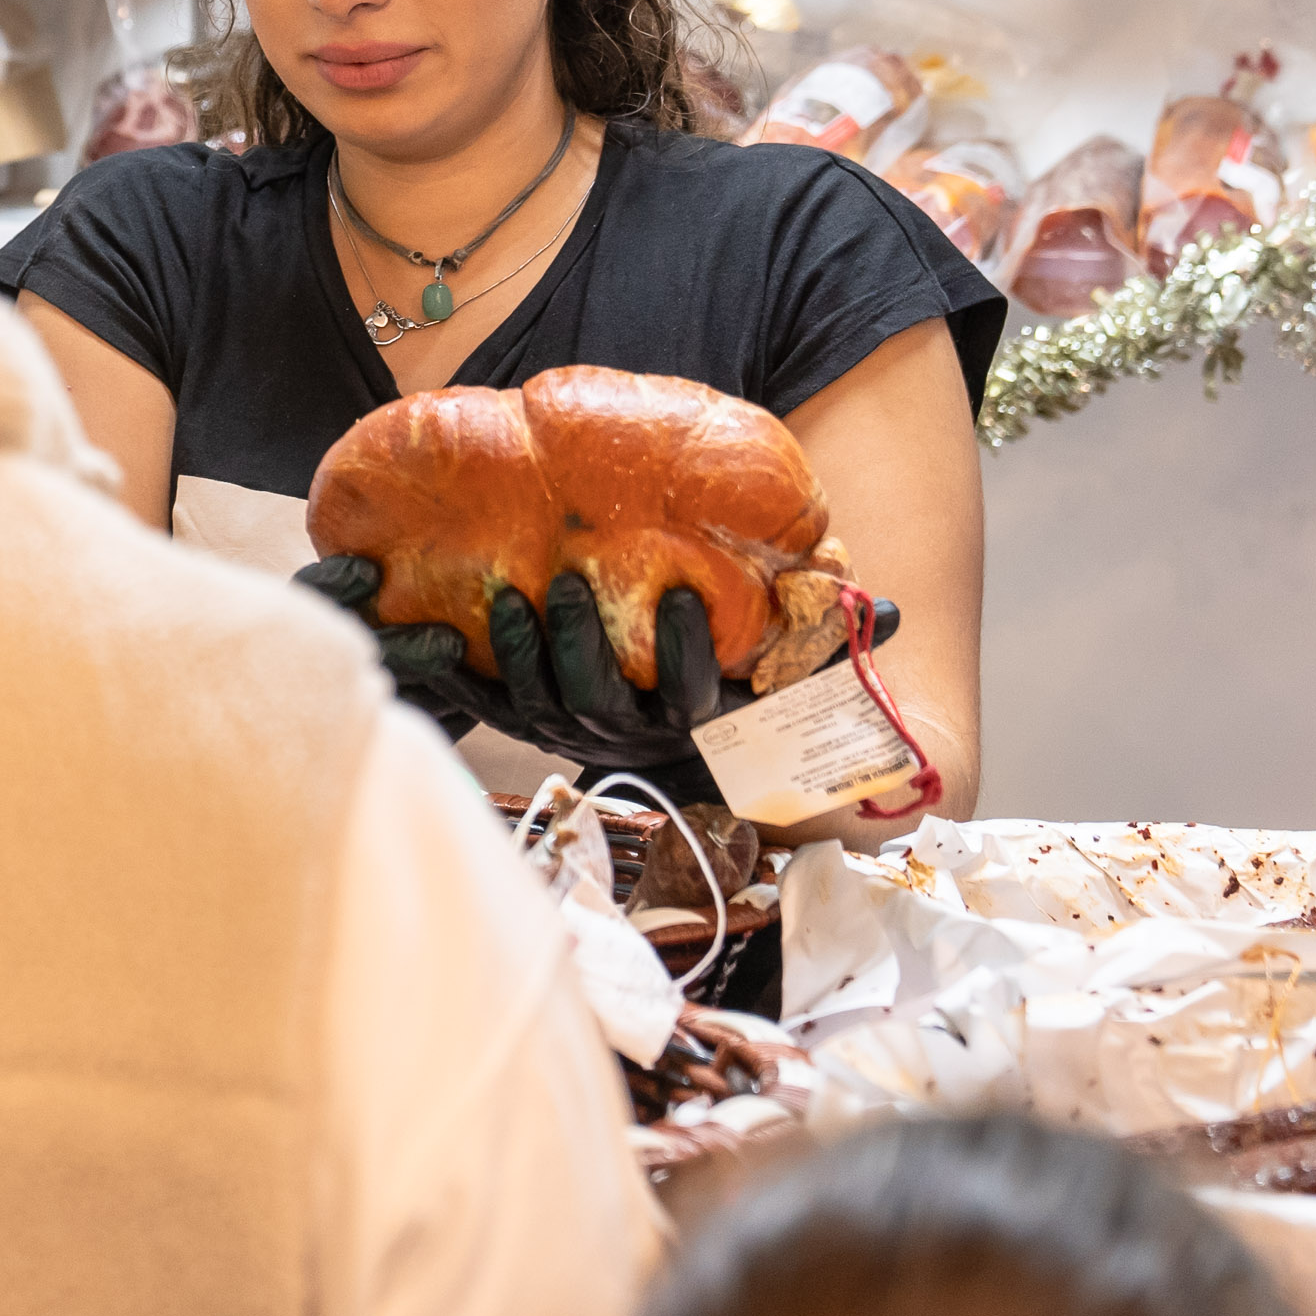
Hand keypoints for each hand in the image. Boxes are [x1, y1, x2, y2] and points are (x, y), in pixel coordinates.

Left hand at [295, 563, 905, 776]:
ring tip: (511, 597)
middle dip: (581, 643)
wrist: (668, 732)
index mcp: (689, 719)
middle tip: (571, 581)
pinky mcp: (521, 718)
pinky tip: (426, 635)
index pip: (691, 693)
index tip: (681, 595)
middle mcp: (625, 733)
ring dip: (520, 653)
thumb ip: (827, 637)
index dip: (685, 650)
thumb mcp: (782, 666)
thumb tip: (889, 614)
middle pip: (597, 700)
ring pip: (539, 703)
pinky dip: (453, 672)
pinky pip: (482, 703)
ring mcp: (568, 729)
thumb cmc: (725, 680)